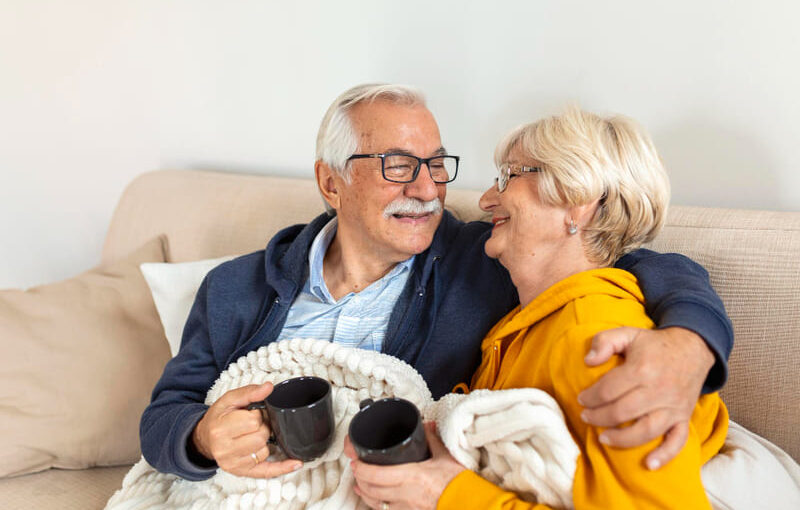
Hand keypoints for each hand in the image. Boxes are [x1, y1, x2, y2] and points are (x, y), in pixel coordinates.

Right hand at [192, 382, 301, 477]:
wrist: (204, 438)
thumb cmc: (218, 418)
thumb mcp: (228, 400)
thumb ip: (249, 392)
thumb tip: (268, 387)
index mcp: (220, 429)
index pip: (253, 421)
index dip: (258, 414)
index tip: (252, 413)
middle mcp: (225, 449)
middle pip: (261, 437)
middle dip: (263, 427)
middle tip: (254, 424)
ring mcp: (233, 464)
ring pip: (264, 451)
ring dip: (264, 442)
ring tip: (253, 435)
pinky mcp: (242, 472)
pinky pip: (266, 472)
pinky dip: (282, 467)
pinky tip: (295, 463)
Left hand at [345, 422, 465, 509]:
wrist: (469, 504)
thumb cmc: (458, 483)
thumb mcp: (445, 457)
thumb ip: (432, 439)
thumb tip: (426, 426)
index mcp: (412, 476)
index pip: (376, 474)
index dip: (361, 468)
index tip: (355, 460)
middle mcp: (405, 495)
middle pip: (371, 489)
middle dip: (359, 478)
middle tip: (356, 467)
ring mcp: (406, 509)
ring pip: (376, 503)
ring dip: (365, 493)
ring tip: (359, 483)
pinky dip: (377, 504)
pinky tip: (374, 499)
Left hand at [578, 327, 714, 469]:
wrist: (693, 347)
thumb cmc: (654, 343)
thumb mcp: (628, 333)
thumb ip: (604, 341)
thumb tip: (588, 360)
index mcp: (642, 369)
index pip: (609, 390)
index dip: (591, 397)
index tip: (581, 399)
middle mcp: (659, 390)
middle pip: (622, 412)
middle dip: (599, 417)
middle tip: (586, 417)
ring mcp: (673, 406)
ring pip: (645, 430)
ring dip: (621, 439)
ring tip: (603, 438)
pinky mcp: (684, 417)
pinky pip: (677, 440)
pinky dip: (665, 455)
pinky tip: (649, 465)